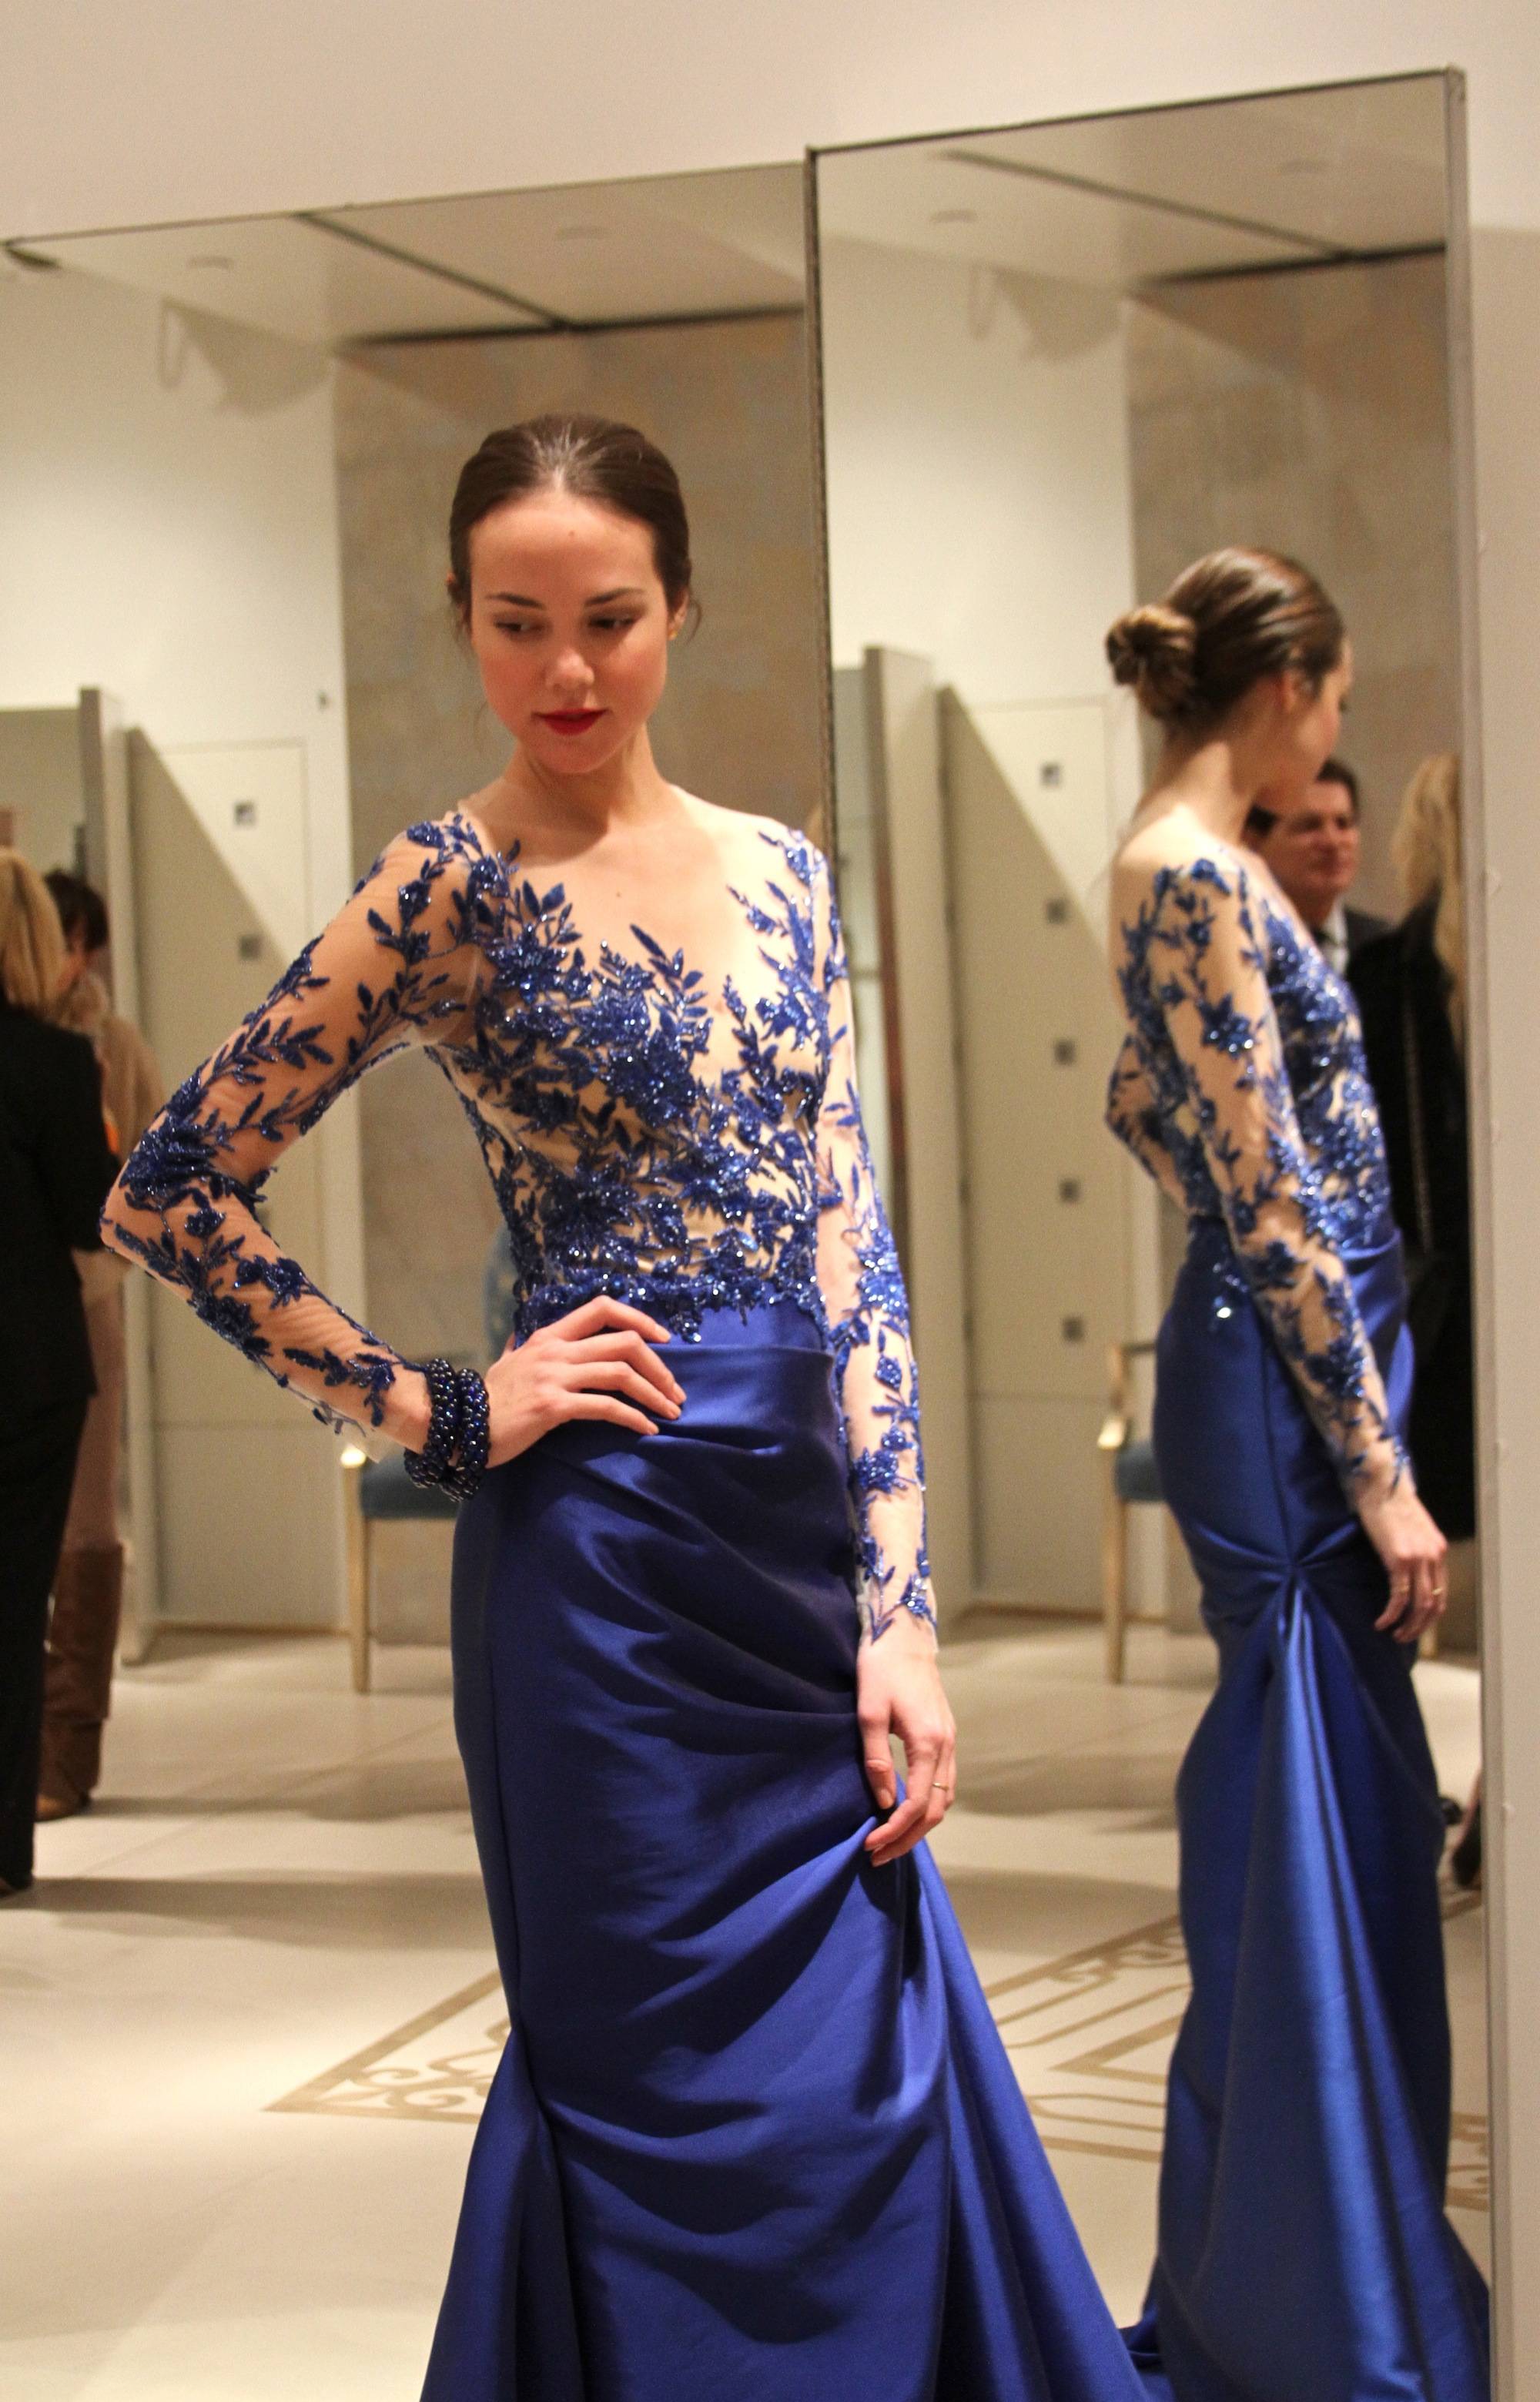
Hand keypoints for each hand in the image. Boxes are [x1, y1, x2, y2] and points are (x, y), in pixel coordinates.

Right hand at [483, 1296, 683, 1467]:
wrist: (459, 1426)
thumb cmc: (487, 1399)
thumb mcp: (503, 1363)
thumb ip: (516, 1348)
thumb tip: (516, 1337)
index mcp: (550, 1336)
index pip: (603, 1308)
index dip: (640, 1319)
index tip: (663, 1340)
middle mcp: (555, 1350)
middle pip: (624, 1342)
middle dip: (658, 1365)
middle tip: (674, 1390)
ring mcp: (554, 1377)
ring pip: (620, 1373)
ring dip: (654, 1392)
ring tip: (672, 1412)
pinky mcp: (552, 1406)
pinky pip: (605, 1407)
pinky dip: (633, 1417)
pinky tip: (647, 1429)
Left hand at [858, 1610, 957, 1866]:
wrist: (904, 1636)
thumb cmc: (881, 1669)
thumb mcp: (869, 1712)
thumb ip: (876, 1759)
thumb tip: (882, 1800)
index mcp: (929, 1742)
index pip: (918, 1803)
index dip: (895, 1829)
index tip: (870, 1844)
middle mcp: (947, 1746)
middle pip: (937, 1809)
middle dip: (909, 1837)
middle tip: (878, 1854)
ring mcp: (950, 1741)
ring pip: (945, 1798)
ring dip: (920, 1825)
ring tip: (890, 1840)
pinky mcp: (945, 1736)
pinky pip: (944, 1782)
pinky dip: (928, 1805)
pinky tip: (904, 1810)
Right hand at [1360, 1478, 1447, 1643]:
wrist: (1382, 1483)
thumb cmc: (1390, 1502)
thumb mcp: (1410, 1528)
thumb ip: (1414, 1548)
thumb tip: (1405, 1569)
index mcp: (1438, 1550)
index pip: (1441, 1592)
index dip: (1429, 1614)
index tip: (1415, 1624)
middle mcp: (1433, 1556)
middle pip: (1434, 1604)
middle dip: (1421, 1626)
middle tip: (1405, 1637)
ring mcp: (1418, 1558)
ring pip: (1420, 1605)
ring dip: (1408, 1626)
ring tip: (1395, 1635)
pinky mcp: (1399, 1559)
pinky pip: (1398, 1596)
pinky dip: (1391, 1614)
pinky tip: (1381, 1622)